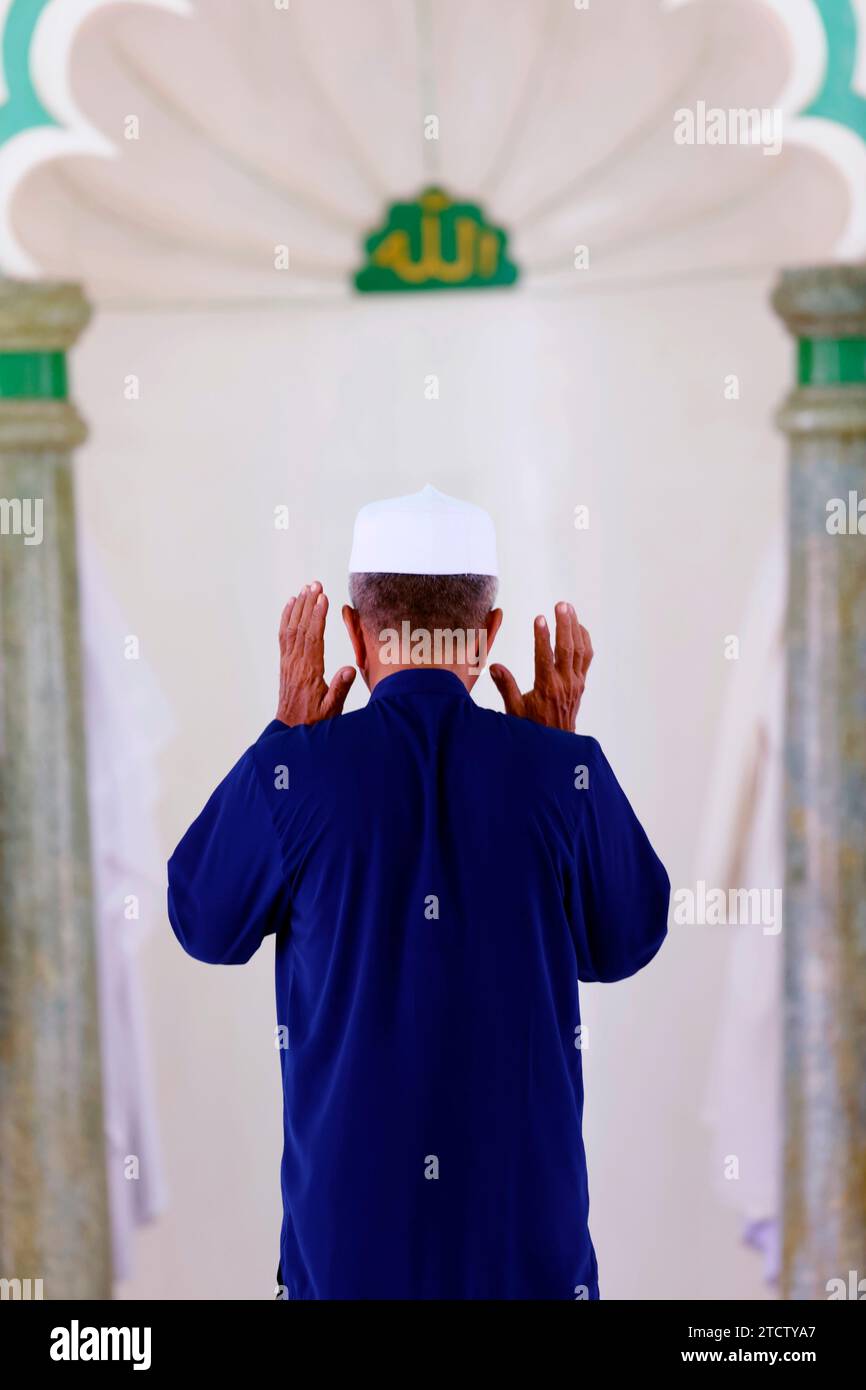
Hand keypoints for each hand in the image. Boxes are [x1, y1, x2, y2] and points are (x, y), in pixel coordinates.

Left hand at [276, 581, 355, 725]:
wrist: (290, 730)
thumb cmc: (314, 720)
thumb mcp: (332, 709)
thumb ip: (340, 688)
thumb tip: (350, 669)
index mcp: (310, 671)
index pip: (313, 638)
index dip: (317, 616)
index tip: (323, 598)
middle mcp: (296, 663)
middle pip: (301, 627)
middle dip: (308, 604)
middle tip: (316, 584)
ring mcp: (288, 661)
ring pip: (291, 628)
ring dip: (298, 606)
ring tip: (306, 588)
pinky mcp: (285, 662)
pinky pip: (284, 635)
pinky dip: (286, 617)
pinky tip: (290, 604)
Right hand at [490, 603, 591, 730]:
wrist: (555, 744)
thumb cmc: (532, 727)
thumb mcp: (514, 710)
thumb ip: (505, 686)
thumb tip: (494, 666)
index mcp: (546, 688)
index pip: (545, 657)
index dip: (542, 636)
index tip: (539, 619)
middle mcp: (564, 683)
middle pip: (568, 648)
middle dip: (564, 624)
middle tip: (560, 605)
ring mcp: (575, 682)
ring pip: (580, 650)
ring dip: (575, 627)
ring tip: (568, 609)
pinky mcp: (580, 683)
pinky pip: (586, 658)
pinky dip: (584, 640)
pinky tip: (578, 627)